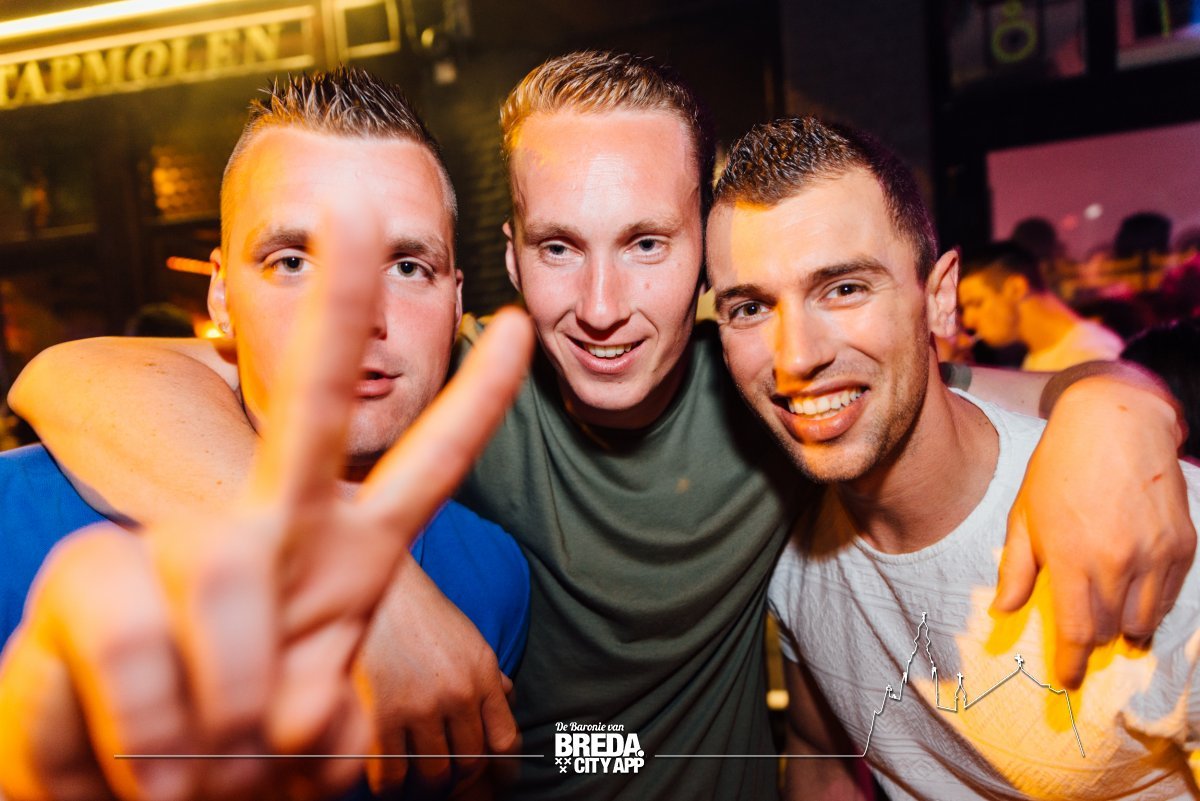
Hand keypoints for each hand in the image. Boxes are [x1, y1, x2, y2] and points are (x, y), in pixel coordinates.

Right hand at [0, 210, 534, 800]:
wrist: (123, 794)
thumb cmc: (237, 766)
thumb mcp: (316, 748)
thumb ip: (337, 723)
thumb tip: (286, 717)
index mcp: (351, 560)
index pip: (429, 468)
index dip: (476, 404)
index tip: (519, 328)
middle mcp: (280, 534)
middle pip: (315, 410)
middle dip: (342, 317)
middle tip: (360, 213)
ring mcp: (192, 553)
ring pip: (216, 567)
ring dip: (212, 703)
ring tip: (190, 765)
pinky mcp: (88, 581)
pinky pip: (118, 636)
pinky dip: (135, 722)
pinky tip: (125, 748)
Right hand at [355, 559, 518, 794]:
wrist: (379, 592)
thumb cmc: (424, 615)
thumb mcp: (469, 640)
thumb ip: (490, 675)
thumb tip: (508, 699)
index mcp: (483, 676)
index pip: (505, 740)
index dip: (504, 770)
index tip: (499, 782)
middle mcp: (457, 694)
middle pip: (469, 763)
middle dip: (460, 780)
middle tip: (445, 779)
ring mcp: (420, 706)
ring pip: (433, 774)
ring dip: (426, 785)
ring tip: (416, 781)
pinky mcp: (382, 715)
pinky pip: (392, 773)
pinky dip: (391, 786)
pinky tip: (388, 780)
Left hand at [993, 374, 1195, 688]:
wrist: (1115, 423)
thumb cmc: (1058, 466)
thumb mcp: (1025, 515)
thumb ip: (1017, 569)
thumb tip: (1003, 611)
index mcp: (1072, 557)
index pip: (1077, 633)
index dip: (1071, 665)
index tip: (1067, 682)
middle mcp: (1118, 562)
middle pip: (1110, 632)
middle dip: (1095, 642)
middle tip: (1084, 636)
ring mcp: (1155, 554)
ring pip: (1145, 621)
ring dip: (1126, 628)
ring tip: (1112, 618)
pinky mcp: (1183, 545)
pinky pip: (1171, 596)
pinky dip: (1153, 604)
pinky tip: (1137, 593)